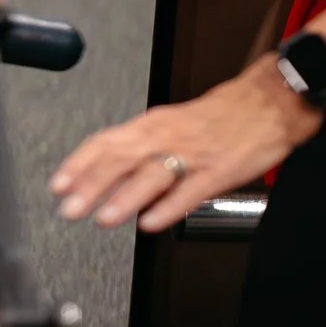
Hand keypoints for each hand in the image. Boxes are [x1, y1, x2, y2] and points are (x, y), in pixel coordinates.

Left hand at [50, 62, 321, 233]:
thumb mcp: (169, 124)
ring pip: (151, 175)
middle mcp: (166, 137)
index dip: (78, 165)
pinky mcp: (219, 171)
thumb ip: (138, 149)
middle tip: (70, 208)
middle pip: (120, 160)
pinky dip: (168, 207)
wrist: (267, 103)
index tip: (58, 185)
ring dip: (124, 198)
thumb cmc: (217, 116)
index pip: (104, 143)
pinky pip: (190, 190)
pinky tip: (151, 222)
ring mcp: (193, 154)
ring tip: (103, 218)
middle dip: (91, 185)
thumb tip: (107, 178)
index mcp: (151, 125)